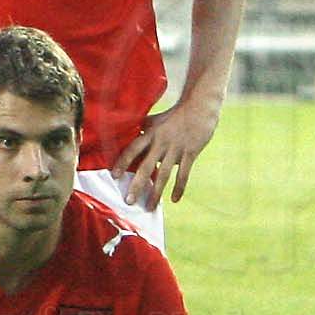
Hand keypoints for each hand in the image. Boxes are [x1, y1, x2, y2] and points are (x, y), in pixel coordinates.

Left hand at [114, 95, 219, 210]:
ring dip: (156, 192)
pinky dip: (179, 187)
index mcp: (150, 134)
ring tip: (149, 207)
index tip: (114, 176)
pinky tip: (174, 200)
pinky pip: (184, 174)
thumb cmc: (175, 114)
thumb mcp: (154, 120)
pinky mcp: (190, 153)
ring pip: (164, 174)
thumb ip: (142, 130)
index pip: (132, 149)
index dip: (123, 162)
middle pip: (145, 167)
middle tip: (128, 202)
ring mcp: (176, 149)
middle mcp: (161, 143)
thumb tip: (127, 137)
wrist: (200, 108)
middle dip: (137, 185)